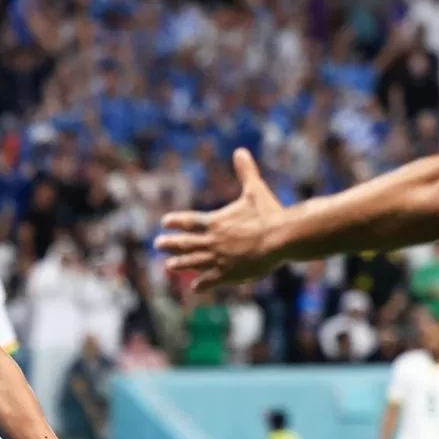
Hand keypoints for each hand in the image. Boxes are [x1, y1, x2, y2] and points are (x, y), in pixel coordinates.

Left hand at [156, 149, 285, 287]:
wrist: (280, 238)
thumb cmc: (268, 213)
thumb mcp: (255, 189)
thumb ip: (246, 172)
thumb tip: (240, 151)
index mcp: (216, 221)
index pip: (190, 221)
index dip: (176, 221)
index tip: (165, 222)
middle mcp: (213, 240)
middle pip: (186, 243)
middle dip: (171, 244)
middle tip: (158, 244)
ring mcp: (220, 259)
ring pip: (194, 262)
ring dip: (180, 264)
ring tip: (168, 267)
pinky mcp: (230, 273)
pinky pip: (212, 280)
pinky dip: (202, 283)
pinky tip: (194, 287)